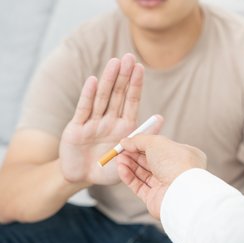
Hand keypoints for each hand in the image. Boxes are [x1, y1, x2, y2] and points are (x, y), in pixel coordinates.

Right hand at [59, 54, 162, 185]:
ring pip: (102, 98)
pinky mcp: (76, 128)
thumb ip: (144, 137)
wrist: (83, 178)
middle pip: (117, 94)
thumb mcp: (130, 156)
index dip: (136, 85)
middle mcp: (109, 120)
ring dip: (108, 80)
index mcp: (124, 127)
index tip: (141, 67)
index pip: (131, 101)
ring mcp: (92, 123)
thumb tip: (160, 118)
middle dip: (123, 76)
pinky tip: (93, 80)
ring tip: (115, 62)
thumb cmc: (108, 169)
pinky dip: (88, 95)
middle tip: (129, 56)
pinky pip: (83, 110)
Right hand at [116, 134, 206, 219]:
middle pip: (151, 162)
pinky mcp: (156, 199)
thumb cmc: (175, 163)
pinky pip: (140, 187)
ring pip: (144, 175)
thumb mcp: (156, 142)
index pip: (161, 148)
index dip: (144, 145)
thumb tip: (126, 141)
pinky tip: (121, 169)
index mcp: (183, 156)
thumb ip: (139, 140)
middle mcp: (176, 171)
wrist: (182, 192)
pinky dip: (129, 178)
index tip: (129, 142)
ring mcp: (166, 186)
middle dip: (134, 155)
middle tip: (120, 150)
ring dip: (130, 165)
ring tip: (118, 159)